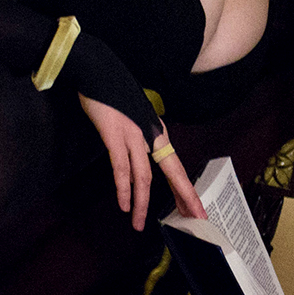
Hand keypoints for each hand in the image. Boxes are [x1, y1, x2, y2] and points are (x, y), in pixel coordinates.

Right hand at [79, 95, 205, 229]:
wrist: (98, 70)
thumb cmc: (114, 95)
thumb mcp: (133, 119)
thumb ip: (138, 144)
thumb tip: (135, 171)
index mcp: (157, 133)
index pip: (175, 167)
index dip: (186, 190)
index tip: (195, 209)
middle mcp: (151, 135)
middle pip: (172, 172)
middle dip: (185, 198)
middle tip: (195, 220)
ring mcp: (134, 134)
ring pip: (143, 177)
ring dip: (141, 203)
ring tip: (137, 224)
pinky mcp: (115, 134)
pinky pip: (121, 167)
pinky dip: (123, 188)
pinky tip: (124, 204)